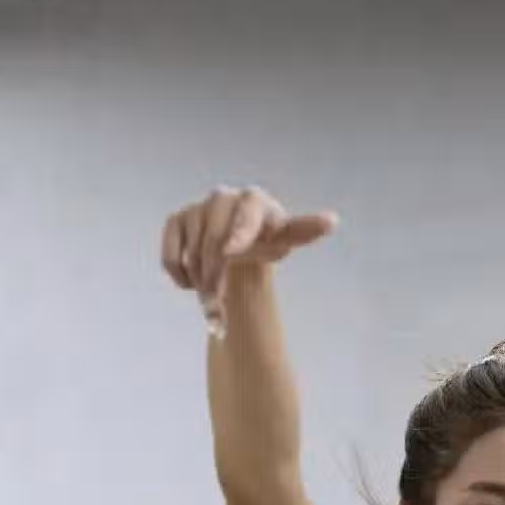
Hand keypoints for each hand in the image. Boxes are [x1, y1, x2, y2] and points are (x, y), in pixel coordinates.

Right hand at [161, 185, 337, 335]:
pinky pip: (172, 256)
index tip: (231, 251)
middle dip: (216, 278)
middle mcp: (224, 198)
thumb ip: (304, 230)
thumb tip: (332, 220)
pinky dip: (181, 277)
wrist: (237, 244)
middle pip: (215, 244)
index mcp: (255, 200)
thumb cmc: (266, 239)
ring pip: (194, 254)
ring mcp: (198, 209)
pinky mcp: (177, 221)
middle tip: (217, 305)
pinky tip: (194, 282)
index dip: (238, 232)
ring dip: (202, 282)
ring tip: (215, 292)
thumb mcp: (286, 238)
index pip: (246, 214)